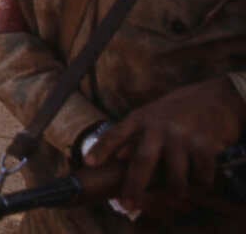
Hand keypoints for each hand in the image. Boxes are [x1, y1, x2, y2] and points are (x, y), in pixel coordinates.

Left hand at [85, 76, 245, 213]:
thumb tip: (117, 159)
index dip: (102, 149)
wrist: (213, 97)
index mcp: (139, 118)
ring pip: (174, 174)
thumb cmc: (174, 111)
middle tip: (127, 205)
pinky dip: (200, 184)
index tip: (88, 163)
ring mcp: (182, 135)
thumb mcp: (149, 116)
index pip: (116, 134)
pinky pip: (201, 173)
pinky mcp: (205, 143)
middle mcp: (158, 126)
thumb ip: (134, 137)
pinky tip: (198, 185)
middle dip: (133, 185)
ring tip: (172, 200)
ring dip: (172, 192)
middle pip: (142, 160)